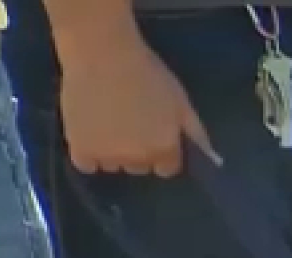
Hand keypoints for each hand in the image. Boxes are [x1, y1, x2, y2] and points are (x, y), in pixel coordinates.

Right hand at [57, 27, 216, 176]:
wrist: (102, 54)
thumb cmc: (147, 73)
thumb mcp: (181, 101)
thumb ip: (195, 132)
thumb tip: (211, 159)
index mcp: (164, 148)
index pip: (167, 168)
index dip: (162, 154)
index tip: (154, 136)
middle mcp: (138, 159)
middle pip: (140, 167)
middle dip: (137, 151)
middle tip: (129, 125)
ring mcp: (107, 156)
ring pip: (113, 165)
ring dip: (112, 152)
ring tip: (107, 125)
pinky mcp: (79, 148)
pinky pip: (86, 165)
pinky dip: (88, 155)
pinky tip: (89, 135)